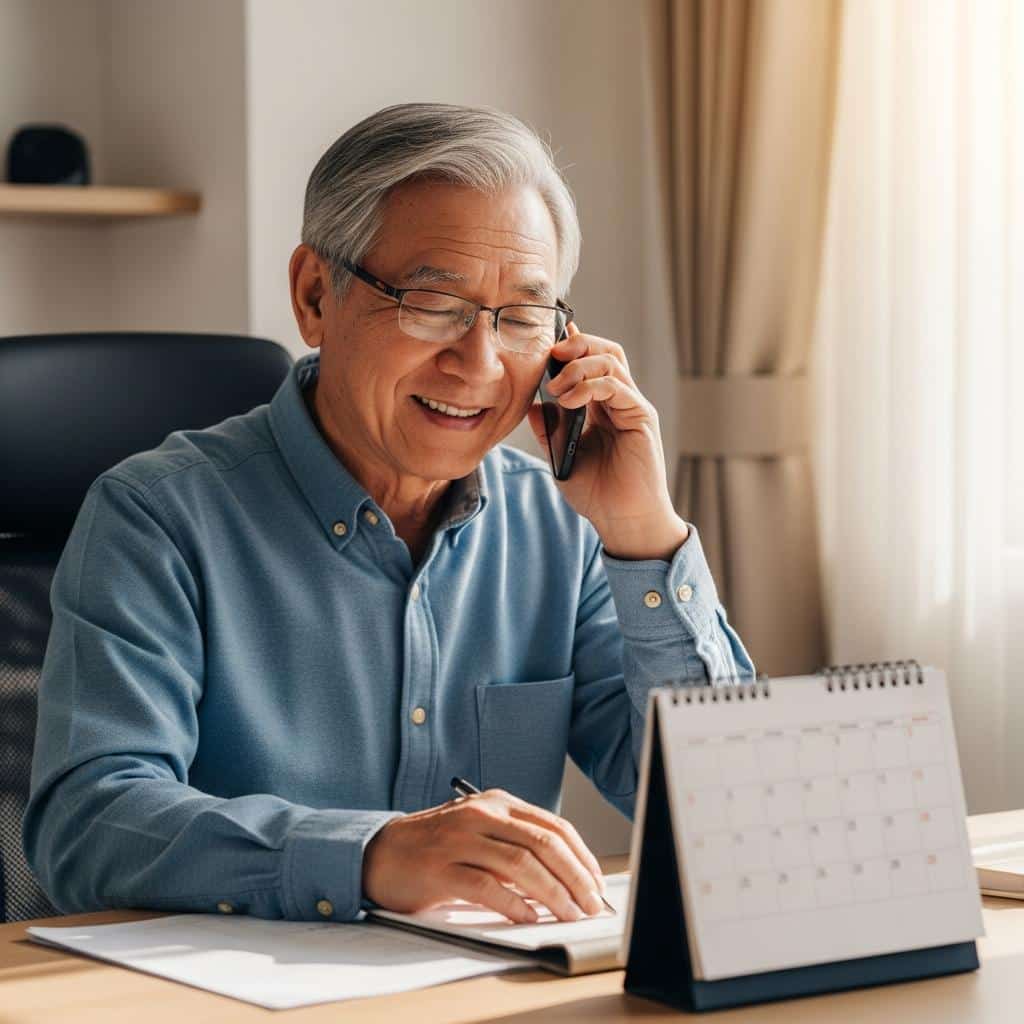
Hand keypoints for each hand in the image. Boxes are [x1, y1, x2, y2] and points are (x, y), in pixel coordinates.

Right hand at [361, 788, 606, 922]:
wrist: (381, 852)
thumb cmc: (437, 845)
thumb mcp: (481, 830)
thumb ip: (517, 843)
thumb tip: (566, 876)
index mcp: (498, 803)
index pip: (554, 826)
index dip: (583, 857)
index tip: (597, 885)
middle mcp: (481, 814)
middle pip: (543, 843)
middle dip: (575, 877)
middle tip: (591, 905)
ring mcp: (459, 839)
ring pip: (520, 864)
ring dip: (552, 894)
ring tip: (568, 915)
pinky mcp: (440, 868)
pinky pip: (485, 886)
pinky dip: (512, 903)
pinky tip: (528, 917)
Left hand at [526, 323, 688, 560]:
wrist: (623, 521)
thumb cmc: (598, 494)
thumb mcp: (561, 458)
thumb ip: (548, 431)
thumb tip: (531, 405)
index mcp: (601, 407)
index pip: (590, 362)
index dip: (571, 346)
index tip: (547, 341)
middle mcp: (620, 401)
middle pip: (605, 351)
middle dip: (577, 345)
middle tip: (551, 356)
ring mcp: (632, 407)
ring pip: (610, 361)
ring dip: (578, 367)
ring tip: (557, 389)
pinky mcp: (642, 417)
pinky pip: (617, 386)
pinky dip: (591, 386)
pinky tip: (570, 401)